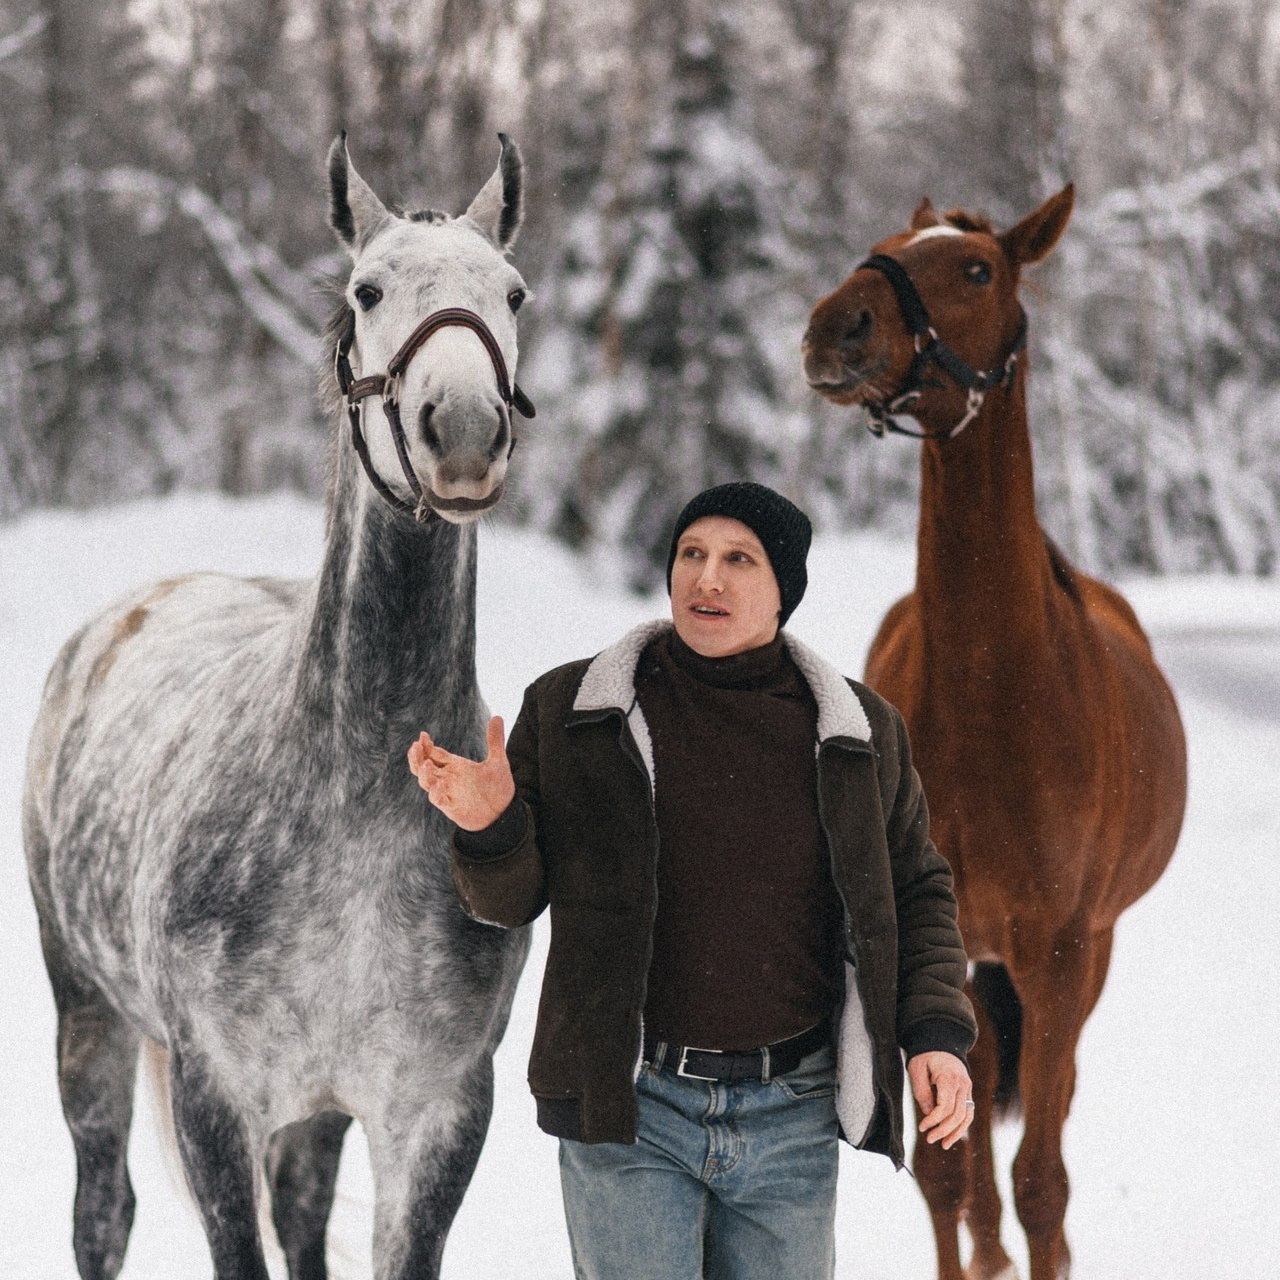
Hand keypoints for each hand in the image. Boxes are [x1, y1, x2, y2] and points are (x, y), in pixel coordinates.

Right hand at [407, 716, 515, 831]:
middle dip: (417, 757)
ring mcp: (448, 792)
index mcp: (455, 766)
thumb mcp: (498, 762)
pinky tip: (439, 785)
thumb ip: (495, 741)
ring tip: (426, 764)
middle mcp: (448, 778)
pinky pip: (438, 800)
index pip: (434, 753)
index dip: (425, 745)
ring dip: (424, 774)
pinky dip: (436, 793)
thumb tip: (497, 716)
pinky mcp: (451, 807)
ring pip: (426, 782)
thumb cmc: (497, 788)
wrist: (503, 814)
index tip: (422, 735)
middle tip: (415, 746)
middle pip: (423, 766)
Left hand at [908, 1051, 973, 1149]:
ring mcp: (968, 1088)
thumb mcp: (917, 1069)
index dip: (934, 1120)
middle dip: (944, 1130)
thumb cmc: (926, 1055)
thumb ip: (922, 1092)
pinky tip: (953, 1135)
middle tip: (930, 1139)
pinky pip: (968, 1112)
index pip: (945, 1106)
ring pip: (967, 1116)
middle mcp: (963, 1084)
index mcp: (949, 1077)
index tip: (922, 1127)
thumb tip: (929, 1114)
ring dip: (956, 1132)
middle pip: (957, 1114)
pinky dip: (962, 1125)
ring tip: (944, 1144)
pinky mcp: (967, 1091)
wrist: (941, 1042)